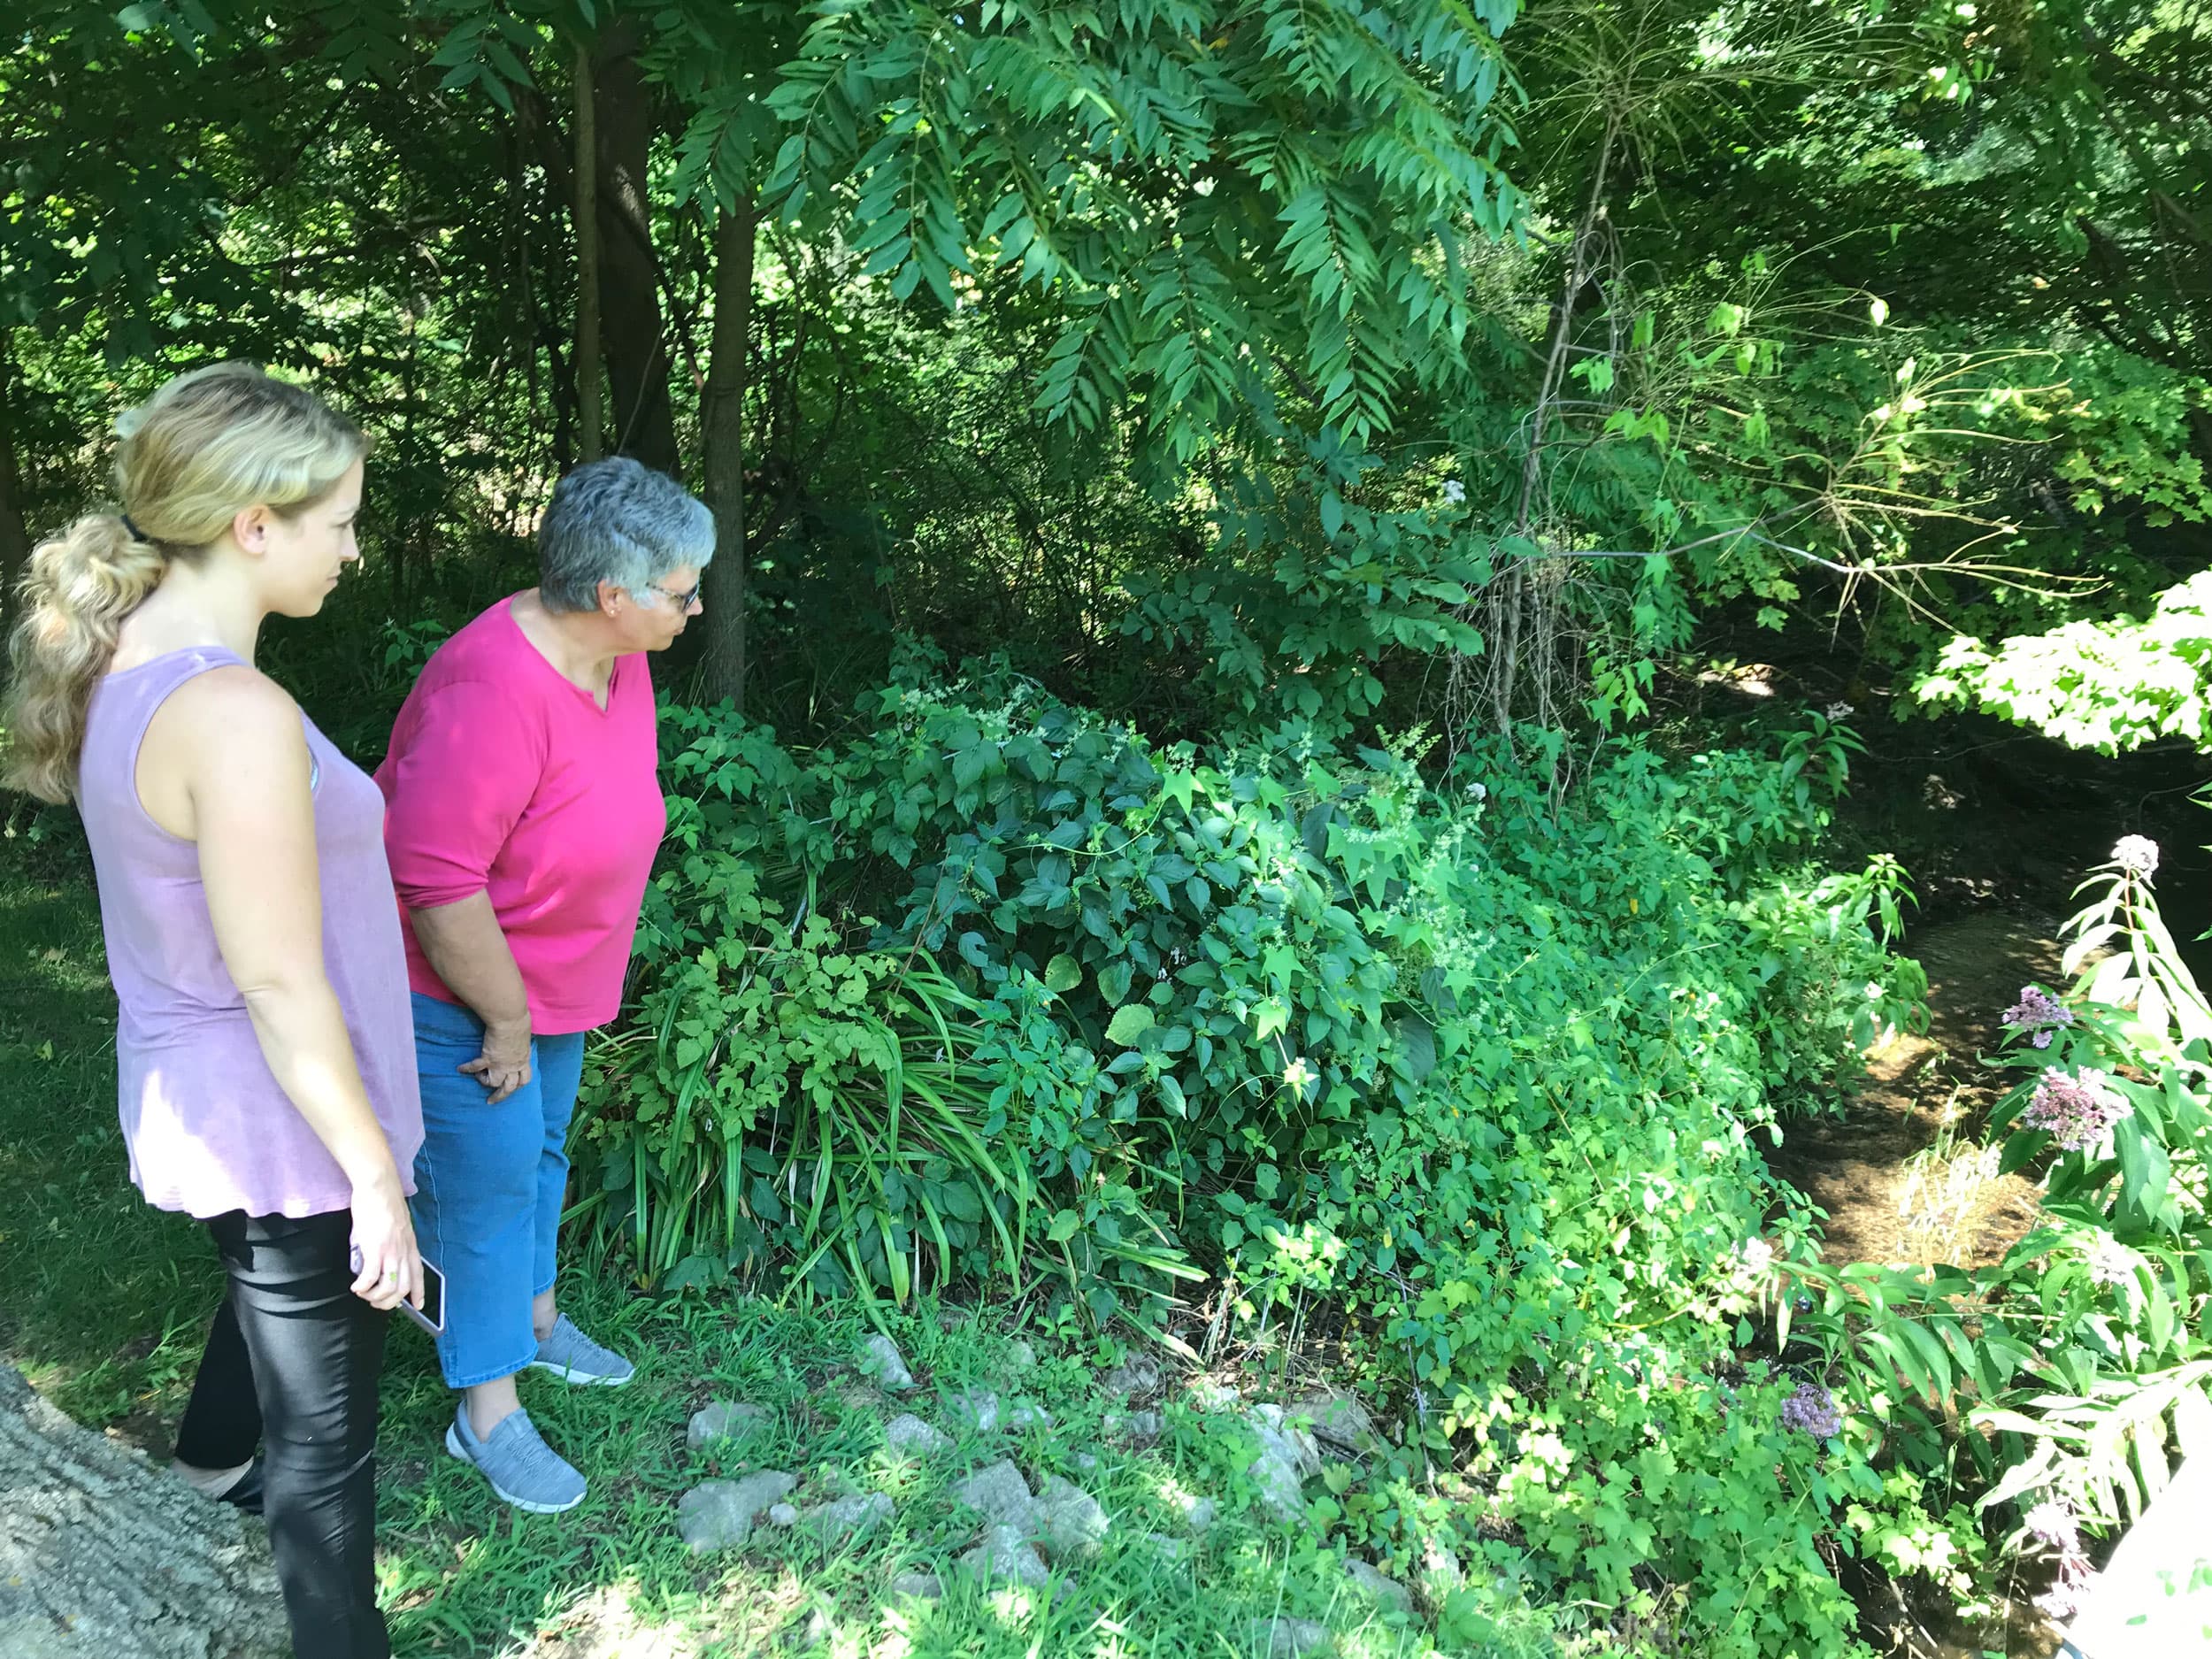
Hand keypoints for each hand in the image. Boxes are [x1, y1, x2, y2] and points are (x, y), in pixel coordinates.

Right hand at [348, 1169, 422, 1312]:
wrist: (379, 1186)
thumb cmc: (383, 1203)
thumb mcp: (395, 1228)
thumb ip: (392, 1245)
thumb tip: (378, 1260)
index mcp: (410, 1246)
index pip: (419, 1274)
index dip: (419, 1292)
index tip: (418, 1306)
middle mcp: (404, 1251)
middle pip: (403, 1288)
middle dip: (388, 1302)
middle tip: (374, 1302)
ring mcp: (391, 1251)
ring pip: (389, 1288)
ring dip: (375, 1297)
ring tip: (363, 1293)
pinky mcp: (375, 1248)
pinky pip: (371, 1278)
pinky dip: (363, 1287)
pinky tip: (356, 1287)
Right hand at [459, 1016, 531, 1103]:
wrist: (509, 1019)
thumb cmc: (520, 1022)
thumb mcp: (525, 1035)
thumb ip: (521, 1041)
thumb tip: (519, 1035)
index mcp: (524, 1060)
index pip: (524, 1078)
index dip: (518, 1085)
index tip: (512, 1087)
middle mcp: (513, 1066)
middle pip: (509, 1088)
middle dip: (500, 1096)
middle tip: (491, 1101)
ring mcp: (501, 1064)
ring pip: (493, 1082)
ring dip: (485, 1081)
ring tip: (478, 1077)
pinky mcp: (488, 1058)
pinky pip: (475, 1067)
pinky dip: (467, 1069)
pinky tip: (460, 1069)